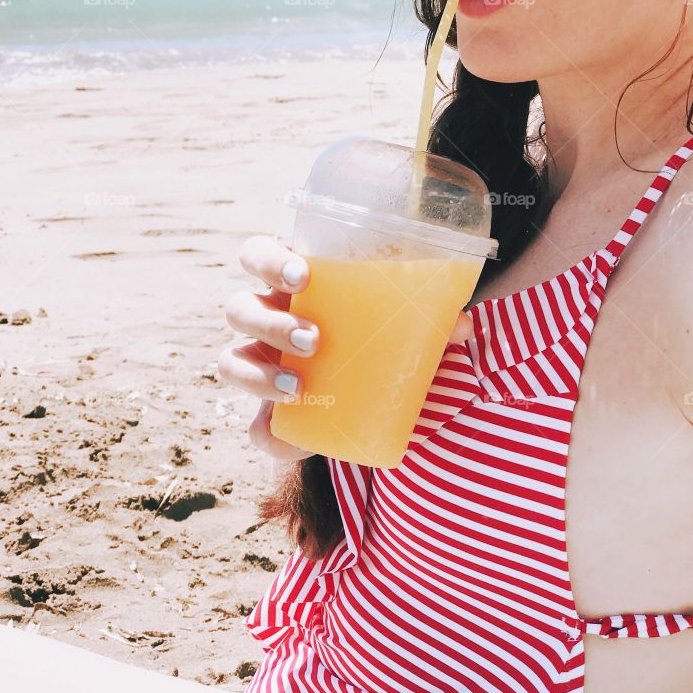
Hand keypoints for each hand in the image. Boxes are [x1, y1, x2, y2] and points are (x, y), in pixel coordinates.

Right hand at [219, 234, 474, 459]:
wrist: (367, 395)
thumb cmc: (375, 337)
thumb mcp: (400, 325)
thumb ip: (429, 322)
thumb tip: (462, 325)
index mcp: (289, 283)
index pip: (257, 255)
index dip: (268, 260)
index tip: (303, 274)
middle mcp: (264, 318)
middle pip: (238, 308)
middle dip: (269, 322)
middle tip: (313, 336)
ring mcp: (258, 365)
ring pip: (230, 361)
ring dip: (259, 373)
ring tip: (300, 385)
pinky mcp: (264, 412)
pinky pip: (254, 426)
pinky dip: (271, 431)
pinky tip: (296, 437)